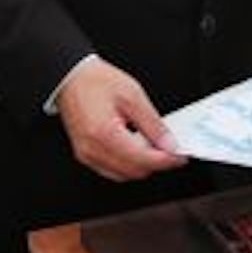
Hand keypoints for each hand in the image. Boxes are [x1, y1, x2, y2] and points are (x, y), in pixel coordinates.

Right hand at [55, 58, 186, 182]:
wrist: (71, 78)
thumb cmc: (95, 81)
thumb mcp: (133, 95)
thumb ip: (153, 124)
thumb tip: (169, 144)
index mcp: (106, 134)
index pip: (144, 159)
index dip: (167, 160)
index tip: (180, 156)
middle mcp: (93, 149)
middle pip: (135, 171)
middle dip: (156, 163)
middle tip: (170, 149)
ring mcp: (87, 155)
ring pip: (124, 175)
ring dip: (142, 165)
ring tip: (153, 146)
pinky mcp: (85, 155)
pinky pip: (111, 170)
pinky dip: (128, 163)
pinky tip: (136, 148)